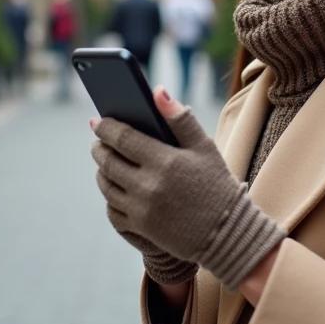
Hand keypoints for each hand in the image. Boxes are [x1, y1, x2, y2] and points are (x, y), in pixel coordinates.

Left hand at [90, 89, 197, 285]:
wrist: (226, 232)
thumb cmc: (216, 183)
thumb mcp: (204, 147)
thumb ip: (180, 118)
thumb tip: (157, 91)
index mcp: (164, 161)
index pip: (122, 138)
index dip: (106, 127)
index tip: (98, 120)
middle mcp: (148, 186)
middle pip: (108, 162)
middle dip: (99, 148)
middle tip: (98, 140)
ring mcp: (142, 209)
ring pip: (106, 185)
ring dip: (101, 170)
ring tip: (104, 160)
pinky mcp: (140, 228)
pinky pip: (112, 209)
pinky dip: (109, 195)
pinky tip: (113, 185)